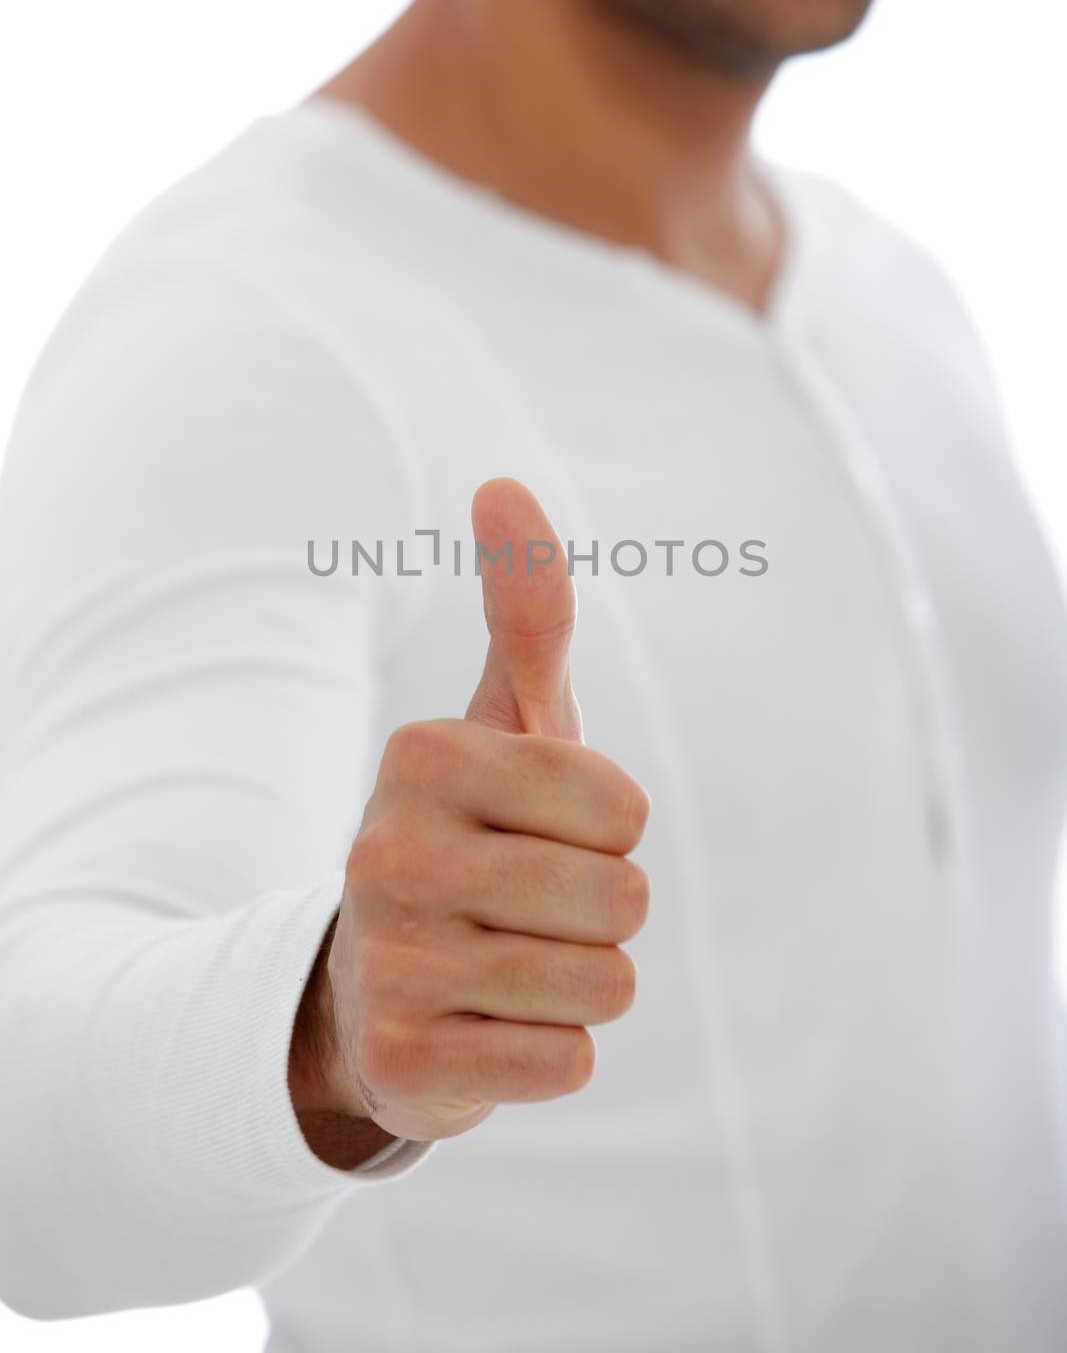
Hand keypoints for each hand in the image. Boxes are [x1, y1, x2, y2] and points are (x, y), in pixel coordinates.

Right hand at [318, 476, 650, 1143]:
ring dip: (581, 982)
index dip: (607, 829)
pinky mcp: (406, 1067)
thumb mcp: (504, 723)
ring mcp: (389, 966)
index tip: (541, 832)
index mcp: (421, 757)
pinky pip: (568, 1062)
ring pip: (605, 986)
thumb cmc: (471, 833)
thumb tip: (505, 482)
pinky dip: (550, 1050)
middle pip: (623, 901)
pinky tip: (486, 1027)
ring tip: (507, 964)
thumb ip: (526, 611)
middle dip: (601, 911)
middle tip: (524, 906)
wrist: (375, 984)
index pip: (624, 808)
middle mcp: (386, 854)